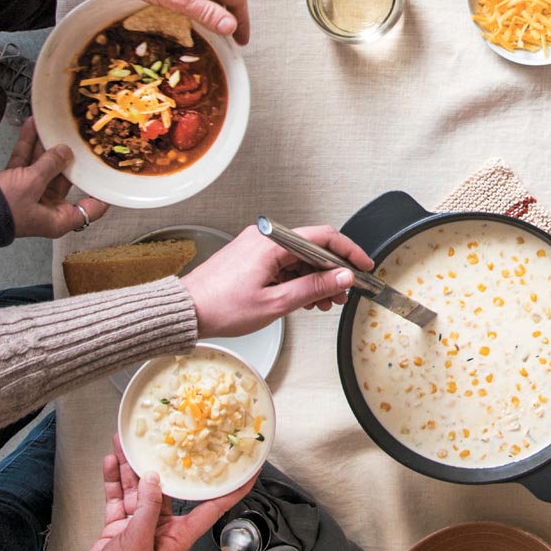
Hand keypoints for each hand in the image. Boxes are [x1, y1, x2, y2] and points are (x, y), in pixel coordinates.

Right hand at [0, 117, 107, 237]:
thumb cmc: (2, 208)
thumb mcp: (33, 183)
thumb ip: (51, 165)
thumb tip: (64, 152)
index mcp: (58, 219)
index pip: (90, 208)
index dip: (101, 192)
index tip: (110, 174)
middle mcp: (47, 209)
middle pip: (66, 180)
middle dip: (69, 158)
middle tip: (80, 140)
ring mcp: (30, 196)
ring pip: (44, 167)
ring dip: (47, 147)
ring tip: (57, 127)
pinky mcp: (14, 184)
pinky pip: (26, 162)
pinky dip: (29, 145)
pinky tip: (34, 126)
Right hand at [87, 437, 251, 550]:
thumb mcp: (140, 541)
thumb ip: (147, 508)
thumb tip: (153, 479)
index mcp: (180, 535)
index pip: (214, 507)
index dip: (232, 490)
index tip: (249, 471)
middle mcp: (164, 527)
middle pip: (167, 489)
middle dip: (161, 464)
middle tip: (161, 439)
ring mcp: (140, 525)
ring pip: (139, 488)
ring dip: (131, 466)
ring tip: (125, 444)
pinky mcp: (120, 525)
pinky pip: (118, 497)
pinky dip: (114, 480)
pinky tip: (112, 462)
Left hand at [182, 224, 374, 338]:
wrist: (187, 312)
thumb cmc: (222, 307)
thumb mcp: (276, 303)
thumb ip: (314, 288)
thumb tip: (342, 278)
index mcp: (273, 243)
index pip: (323, 238)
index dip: (349, 253)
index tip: (364, 266)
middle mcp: (266, 239)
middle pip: (312, 248)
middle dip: (332, 272)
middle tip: (345, 293)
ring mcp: (257, 247)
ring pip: (299, 258)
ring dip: (315, 279)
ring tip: (326, 302)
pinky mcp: (251, 257)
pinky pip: (284, 264)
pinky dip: (298, 280)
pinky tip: (305, 298)